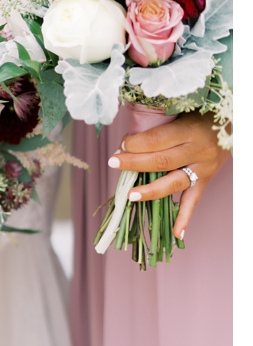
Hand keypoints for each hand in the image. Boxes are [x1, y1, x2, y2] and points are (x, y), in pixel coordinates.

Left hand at [108, 112, 229, 238]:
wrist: (233, 123)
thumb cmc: (199, 114)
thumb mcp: (181, 112)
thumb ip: (158, 124)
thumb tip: (126, 140)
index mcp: (189, 130)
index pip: (156, 140)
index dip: (135, 143)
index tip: (121, 144)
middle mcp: (198, 151)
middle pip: (161, 161)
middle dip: (134, 163)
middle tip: (113, 162)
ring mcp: (203, 168)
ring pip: (174, 183)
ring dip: (150, 191)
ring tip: (130, 195)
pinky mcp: (206, 180)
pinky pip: (194, 200)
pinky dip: (185, 217)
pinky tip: (175, 234)